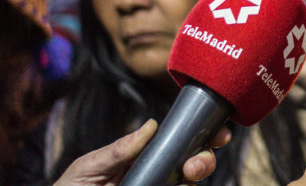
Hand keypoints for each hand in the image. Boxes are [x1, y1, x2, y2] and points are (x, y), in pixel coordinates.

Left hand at [53, 119, 231, 185]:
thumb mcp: (88, 167)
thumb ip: (118, 150)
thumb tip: (152, 125)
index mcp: (141, 158)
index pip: (175, 143)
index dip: (199, 134)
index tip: (216, 132)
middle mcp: (155, 177)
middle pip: (192, 163)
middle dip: (204, 158)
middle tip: (196, 163)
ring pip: (189, 183)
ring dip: (198, 174)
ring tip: (188, 175)